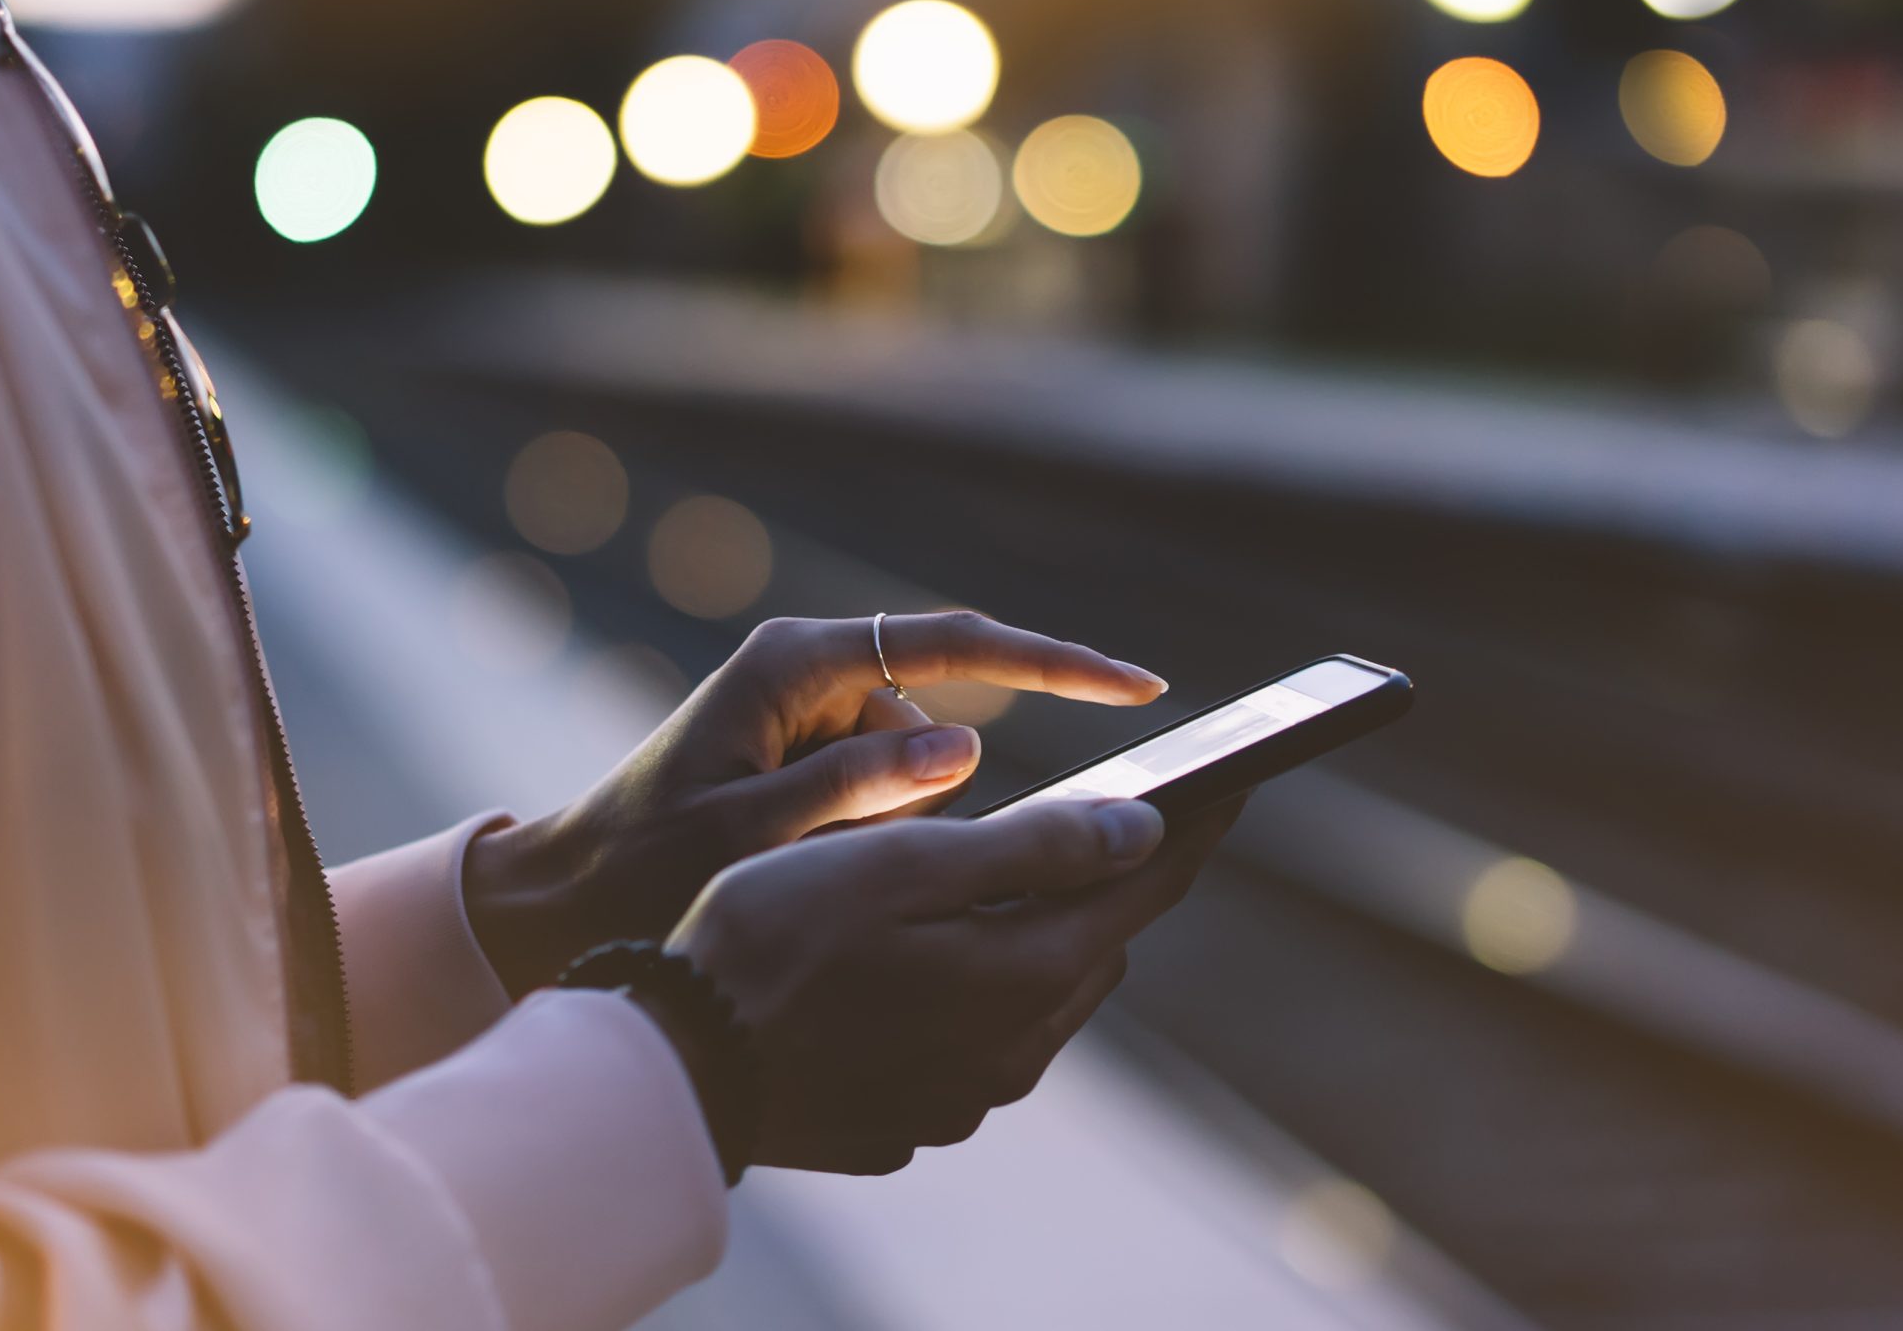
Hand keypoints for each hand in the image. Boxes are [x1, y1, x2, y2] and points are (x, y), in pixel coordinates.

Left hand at [465, 612, 1166, 996]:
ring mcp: (808, 710)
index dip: (1057, 664)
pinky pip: (883, 787)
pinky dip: (873, 834)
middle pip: (936, 710)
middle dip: (927, 790)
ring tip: (791, 866)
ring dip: (887, 824)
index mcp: (794, 663)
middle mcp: (808, 670)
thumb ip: (855, 789)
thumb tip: (971, 744)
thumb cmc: (641, 867)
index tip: (1140, 689)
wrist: (561, 900)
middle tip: (852, 845)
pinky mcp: (806, 753)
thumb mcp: (747, 836)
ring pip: (913, 762)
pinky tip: (802, 869)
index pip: (957, 643)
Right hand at [665, 791, 1242, 1173]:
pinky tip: (919, 962)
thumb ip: (1034, 847)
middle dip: (1099, 883)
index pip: (1141, 888)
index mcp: (1024, 975)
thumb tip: (1143, 827)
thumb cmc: (776, 938)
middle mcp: (1011, 1052)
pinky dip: (969, 995)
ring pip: (1035, 999)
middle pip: (1091, 946)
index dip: (1188, 827)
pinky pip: (971, 1044)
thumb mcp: (905, 862)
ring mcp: (961, 1098)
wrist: (674, 1062)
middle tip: (1097, 819)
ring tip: (998, 883)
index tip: (1228, 782)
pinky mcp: (909, 1120)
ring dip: (1031, 941)